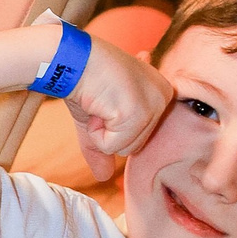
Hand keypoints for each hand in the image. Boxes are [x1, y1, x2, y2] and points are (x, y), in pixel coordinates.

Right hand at [66, 36, 171, 182]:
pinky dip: (97, 132)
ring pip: (125, 148)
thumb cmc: (85, 81)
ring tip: (99, 102)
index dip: (113, 125)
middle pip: (135, 145)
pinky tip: (97, 105)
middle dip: (109, 130)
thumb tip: (103, 177)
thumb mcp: (96, 119)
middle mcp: (164, 96)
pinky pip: (113, 146)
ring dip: (102, 131)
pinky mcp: (137, 114)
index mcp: (162, 91)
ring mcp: (153, 105)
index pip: (140, 136)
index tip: (106, 97)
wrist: (71, 60)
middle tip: (100, 101)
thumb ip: (104, 147)